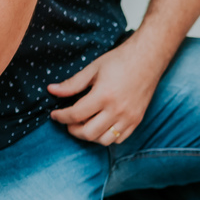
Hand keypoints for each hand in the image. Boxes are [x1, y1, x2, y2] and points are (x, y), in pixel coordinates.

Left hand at [48, 36, 162, 145]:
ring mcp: (128, 117)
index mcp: (103, 95)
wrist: (147, 59)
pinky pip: (119, 139)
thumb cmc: (119, 61)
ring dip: (90, 136)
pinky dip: (106, 137)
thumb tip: (52, 90)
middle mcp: (116, 110)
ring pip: (103, 140)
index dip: (61, 117)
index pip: (76, 115)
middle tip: (69, 122)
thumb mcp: (93, 69)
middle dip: (73, 130)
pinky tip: (101, 126)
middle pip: (88, 133)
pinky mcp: (136, 120)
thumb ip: (72, 83)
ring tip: (84, 125)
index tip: (55, 115)